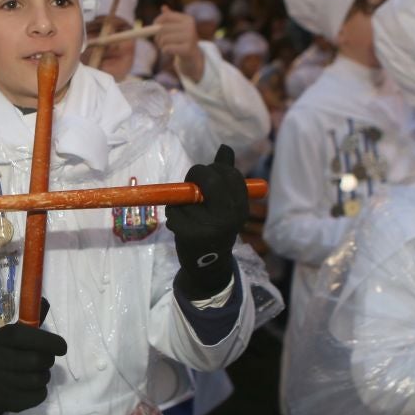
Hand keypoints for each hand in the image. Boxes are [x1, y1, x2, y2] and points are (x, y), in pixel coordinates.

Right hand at [0, 302, 66, 414]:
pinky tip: (31, 386)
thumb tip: (44, 300)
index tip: (62, 347)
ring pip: (38, 380)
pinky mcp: (8, 402)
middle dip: (48, 360)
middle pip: (36, 361)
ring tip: (37, 372)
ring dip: (44, 376)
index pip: (24, 337)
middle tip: (46, 359)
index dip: (48, 341)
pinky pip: (38, 396)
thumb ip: (31, 320)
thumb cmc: (6, 352)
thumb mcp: (14, 334)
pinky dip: (40, 391)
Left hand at [152, 6, 204, 81]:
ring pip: (164, 39)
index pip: (167, 16)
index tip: (153, 27)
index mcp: (187, 19)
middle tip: (158, 41)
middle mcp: (190, 26)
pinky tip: (170, 52)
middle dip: (157, 36)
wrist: (192, 57)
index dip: (157, 21)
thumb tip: (163, 7)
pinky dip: (164, 51)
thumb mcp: (177, 28)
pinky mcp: (188, 49)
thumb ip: (171, 18)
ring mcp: (190, 38)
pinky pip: (167, 48)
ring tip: (165, 47)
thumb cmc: (181, 41)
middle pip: (163, 28)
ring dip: (161, 45)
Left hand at [166, 145, 249, 299]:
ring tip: (186, 213)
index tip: (207, 178)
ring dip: (181, 200)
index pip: (229, 174)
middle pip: (209, 179)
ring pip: (187, 195)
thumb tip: (225, 148)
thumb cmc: (216, 227)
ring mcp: (211, 226)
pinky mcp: (191, 235)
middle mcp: (230, 216)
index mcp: (242, 206)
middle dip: (196, 175)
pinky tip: (179, 224)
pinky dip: (173, 214)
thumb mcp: (226, 203)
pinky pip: (174, 211)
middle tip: (191, 186)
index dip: (213, 170)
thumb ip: (225, 176)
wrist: (207, 266)